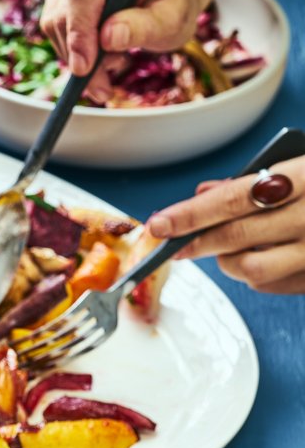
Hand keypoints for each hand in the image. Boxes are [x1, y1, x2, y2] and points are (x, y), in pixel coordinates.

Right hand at [41, 0, 214, 98]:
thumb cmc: (172, 2)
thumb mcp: (169, 18)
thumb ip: (141, 27)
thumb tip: (109, 38)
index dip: (78, 31)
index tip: (84, 69)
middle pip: (63, 15)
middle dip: (81, 58)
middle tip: (105, 88)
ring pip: (55, 26)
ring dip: (80, 60)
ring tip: (114, 63)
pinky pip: (57, 31)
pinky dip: (77, 54)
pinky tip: (101, 57)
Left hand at [148, 158, 304, 293]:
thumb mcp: (301, 163)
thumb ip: (254, 180)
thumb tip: (203, 193)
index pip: (234, 199)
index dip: (191, 214)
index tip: (158, 225)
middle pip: (237, 237)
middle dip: (196, 243)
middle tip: (172, 245)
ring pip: (252, 270)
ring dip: (228, 261)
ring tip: (228, 247)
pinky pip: (273, 285)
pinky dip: (256, 275)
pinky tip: (261, 256)